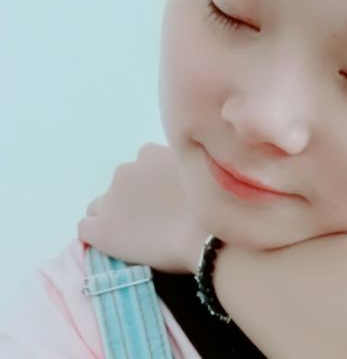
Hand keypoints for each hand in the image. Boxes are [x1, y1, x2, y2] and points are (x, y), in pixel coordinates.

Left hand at [77, 143, 209, 273]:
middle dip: (131, 198)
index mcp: (148, 153)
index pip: (139, 165)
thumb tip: (173, 173)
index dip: (150, 184)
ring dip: (114, 215)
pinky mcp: (99, 229)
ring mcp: (109, 199)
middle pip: (120, 185)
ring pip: (100, 206)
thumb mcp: (197, 169)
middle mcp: (125, 170)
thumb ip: (179, 164)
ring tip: (137, 234)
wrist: (205, 238)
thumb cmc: (209, 205)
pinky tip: (119, 244)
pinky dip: (99, 235)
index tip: (163, 198)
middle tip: (154, 218)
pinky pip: (86, 228)